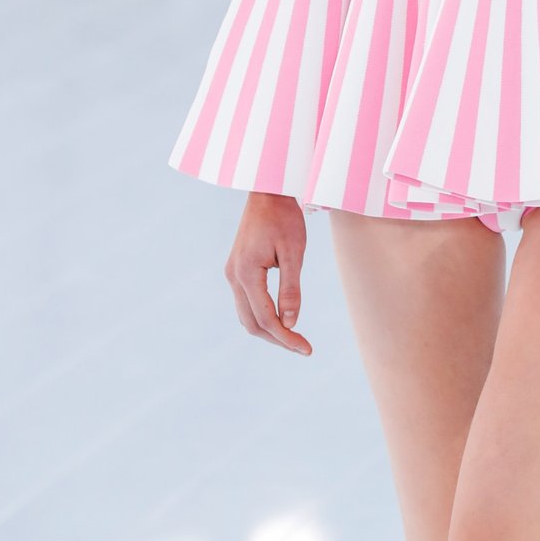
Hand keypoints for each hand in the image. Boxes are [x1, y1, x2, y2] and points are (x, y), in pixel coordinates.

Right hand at [225, 192, 311, 354]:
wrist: (267, 191)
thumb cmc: (284, 218)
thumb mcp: (294, 252)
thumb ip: (291, 288)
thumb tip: (291, 323)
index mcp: (246, 273)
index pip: (266, 319)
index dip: (287, 338)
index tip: (307, 349)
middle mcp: (234, 276)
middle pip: (252, 323)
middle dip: (277, 338)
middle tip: (303, 347)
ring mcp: (232, 272)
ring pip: (246, 315)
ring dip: (268, 330)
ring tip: (294, 337)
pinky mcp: (236, 268)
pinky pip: (246, 302)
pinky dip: (261, 315)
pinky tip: (280, 318)